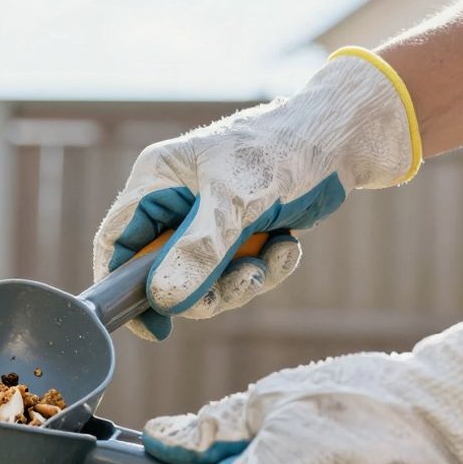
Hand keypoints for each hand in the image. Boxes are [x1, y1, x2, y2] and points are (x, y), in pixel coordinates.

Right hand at [92, 47, 419, 340]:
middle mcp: (175, 200)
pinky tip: (288, 247)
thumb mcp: (239, 203)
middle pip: (163, 271)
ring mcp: (207, 218)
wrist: (345, 138)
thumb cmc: (285, 151)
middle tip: (242, 284)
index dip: (122, 285)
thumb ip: (199, 251)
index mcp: (157, 180)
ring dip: (242, 281)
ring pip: (203, 279)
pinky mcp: (239, 231)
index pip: (116, 239)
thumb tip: (162, 299)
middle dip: (205, 288)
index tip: (149, 325)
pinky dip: (264, 269)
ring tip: (274, 257)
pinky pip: (236, 272)